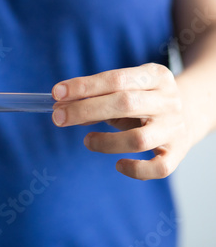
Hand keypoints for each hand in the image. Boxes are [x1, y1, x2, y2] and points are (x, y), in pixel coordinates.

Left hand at [51, 63, 190, 179]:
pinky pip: (159, 168)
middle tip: (58, 117)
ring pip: (139, 140)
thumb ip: (96, 99)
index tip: (57, 93)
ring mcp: (175, 128)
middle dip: (85, 110)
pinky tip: (118, 165)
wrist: (188, 114)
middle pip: (125, 104)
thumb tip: (61, 108)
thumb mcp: (124, 91)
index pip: (116, 79)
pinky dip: (136, 170)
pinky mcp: (177, 153)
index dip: (84, 86)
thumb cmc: (142, 102)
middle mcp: (168, 100)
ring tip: (87, 140)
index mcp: (156, 76)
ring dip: (105, 142)